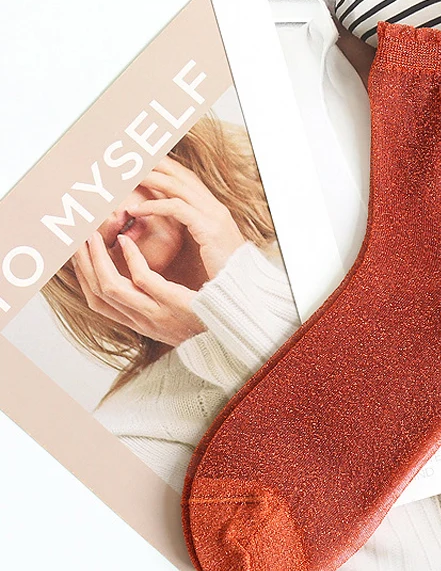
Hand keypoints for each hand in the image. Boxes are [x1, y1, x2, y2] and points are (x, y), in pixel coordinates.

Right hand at [73, 231, 205, 346]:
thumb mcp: (172, 314)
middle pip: (97, 293)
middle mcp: (142, 320)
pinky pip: (143, 280)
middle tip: (75, 238)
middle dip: (81, 265)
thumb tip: (137, 278)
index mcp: (139, 323)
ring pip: (111, 287)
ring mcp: (156, 313)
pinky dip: (130, 259)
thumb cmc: (205, 320)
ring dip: (97, 259)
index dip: (82, 278)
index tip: (76, 255)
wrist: (234, 335)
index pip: (97, 302)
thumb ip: (153, 299)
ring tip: (91, 236)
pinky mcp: (174, 303)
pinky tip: (127, 242)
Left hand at [128, 157, 244, 278]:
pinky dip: (153, 206)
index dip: (164, 167)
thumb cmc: (221, 273)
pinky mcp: (208, 229)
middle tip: (127, 161)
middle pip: (180, 174)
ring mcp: (213, 216)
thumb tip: (172, 225)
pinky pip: (176, 208)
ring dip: (148, 179)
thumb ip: (191, 230)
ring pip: (176, 185)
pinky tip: (134, 211)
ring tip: (123, 181)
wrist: (242, 288)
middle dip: (153, 164)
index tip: (140, 163)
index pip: (187, 178)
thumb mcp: (204, 246)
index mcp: (213, 209)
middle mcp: (214, 207)